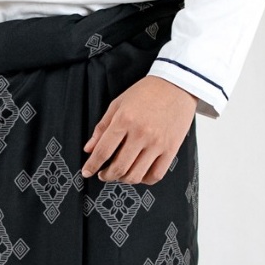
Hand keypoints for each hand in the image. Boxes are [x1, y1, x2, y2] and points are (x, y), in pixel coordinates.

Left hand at [81, 75, 197, 185]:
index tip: (87, 172)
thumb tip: (89, 149)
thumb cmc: (146, 92)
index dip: (92, 165)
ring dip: (124, 179)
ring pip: (136, 175)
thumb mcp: (118, 103)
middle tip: (103, 175)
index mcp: (124, 120)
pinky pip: (156, 175)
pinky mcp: (171, 149)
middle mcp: (141, 133)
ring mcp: (157, 143)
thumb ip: (102, 127)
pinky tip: (139, 174)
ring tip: (120, 175)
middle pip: (119, 167)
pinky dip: (144, 180)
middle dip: (107, 176)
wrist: (177, 84)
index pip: (103, 151)